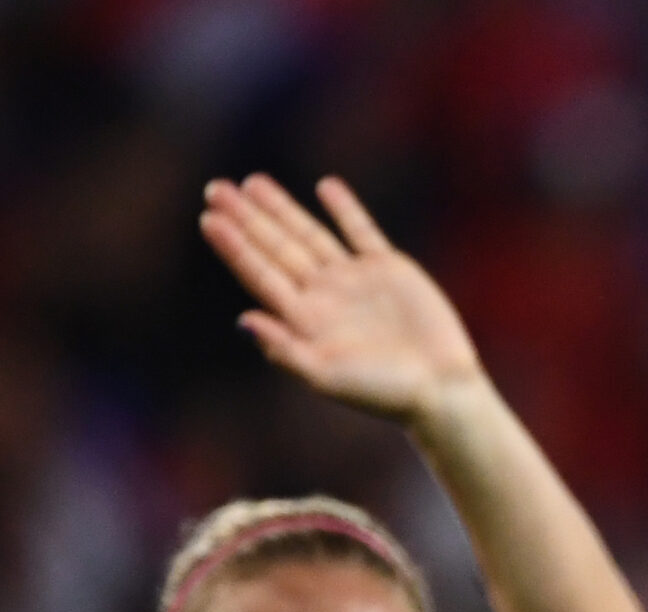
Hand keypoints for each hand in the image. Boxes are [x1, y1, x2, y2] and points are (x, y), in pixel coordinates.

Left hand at [198, 174, 483, 425]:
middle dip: (247, 219)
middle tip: (215, 188)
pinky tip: (325, 187)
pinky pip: (362, 231)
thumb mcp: (325, 376)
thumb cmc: (382, 393)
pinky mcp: (390, 269)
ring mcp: (356, 280)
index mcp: (305, 320)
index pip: (260, 274)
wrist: (439, 389)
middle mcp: (324, 295)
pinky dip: (345, 209)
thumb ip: (283, 349)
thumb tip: (242, 319)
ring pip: (310, 234)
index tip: (208, 218)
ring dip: (282, 209)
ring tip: (252, 183)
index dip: (234, 246)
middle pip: (277, 248)